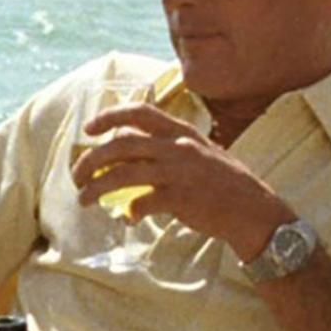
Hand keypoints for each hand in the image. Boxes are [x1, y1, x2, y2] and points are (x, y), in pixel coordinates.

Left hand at [72, 103, 291, 258]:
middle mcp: (178, 147)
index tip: (90, 128)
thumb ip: (167, 145)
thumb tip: (127, 142)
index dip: (110, 116)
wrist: (254, 211)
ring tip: (83, 199)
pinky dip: (130, 211)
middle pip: (121, 145)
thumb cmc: (224, 183)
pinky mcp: (180, 198)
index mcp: (182, 133)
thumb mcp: (200, 152)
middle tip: (76, 174)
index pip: (140, 112)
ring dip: (96, 188)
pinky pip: (142, 203)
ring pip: (123, 175)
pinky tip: (128, 218)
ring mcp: (179, 172)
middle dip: (91, 160)